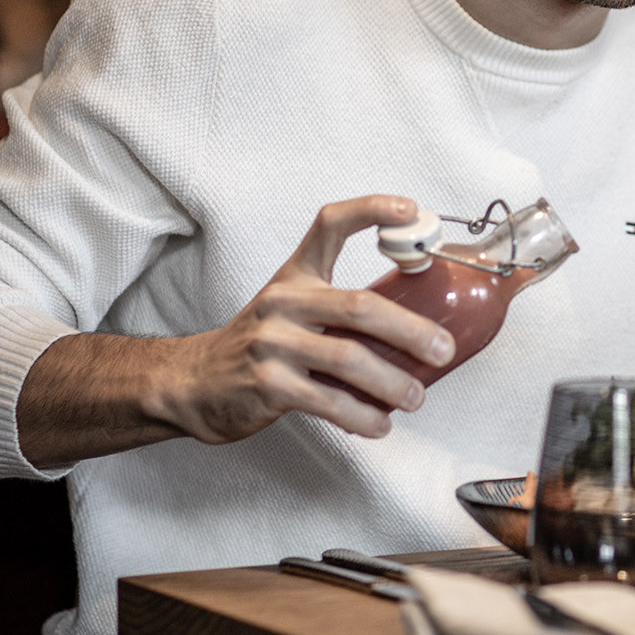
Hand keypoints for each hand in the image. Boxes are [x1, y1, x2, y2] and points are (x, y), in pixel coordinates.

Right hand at [18, 196, 456, 465]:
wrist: (192, 383)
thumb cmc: (260, 344)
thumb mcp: (293, 308)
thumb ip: (343, 309)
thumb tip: (421, 331)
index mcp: (296, 274)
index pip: (331, 224)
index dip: (372, 210)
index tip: (411, 210)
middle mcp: (284, 300)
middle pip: (360, 306)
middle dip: (410, 330)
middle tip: (443, 349)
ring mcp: (273, 342)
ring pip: (349, 358)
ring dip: (392, 382)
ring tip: (416, 397)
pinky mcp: (266, 384)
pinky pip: (327, 401)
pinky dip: (361, 416)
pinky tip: (378, 424)